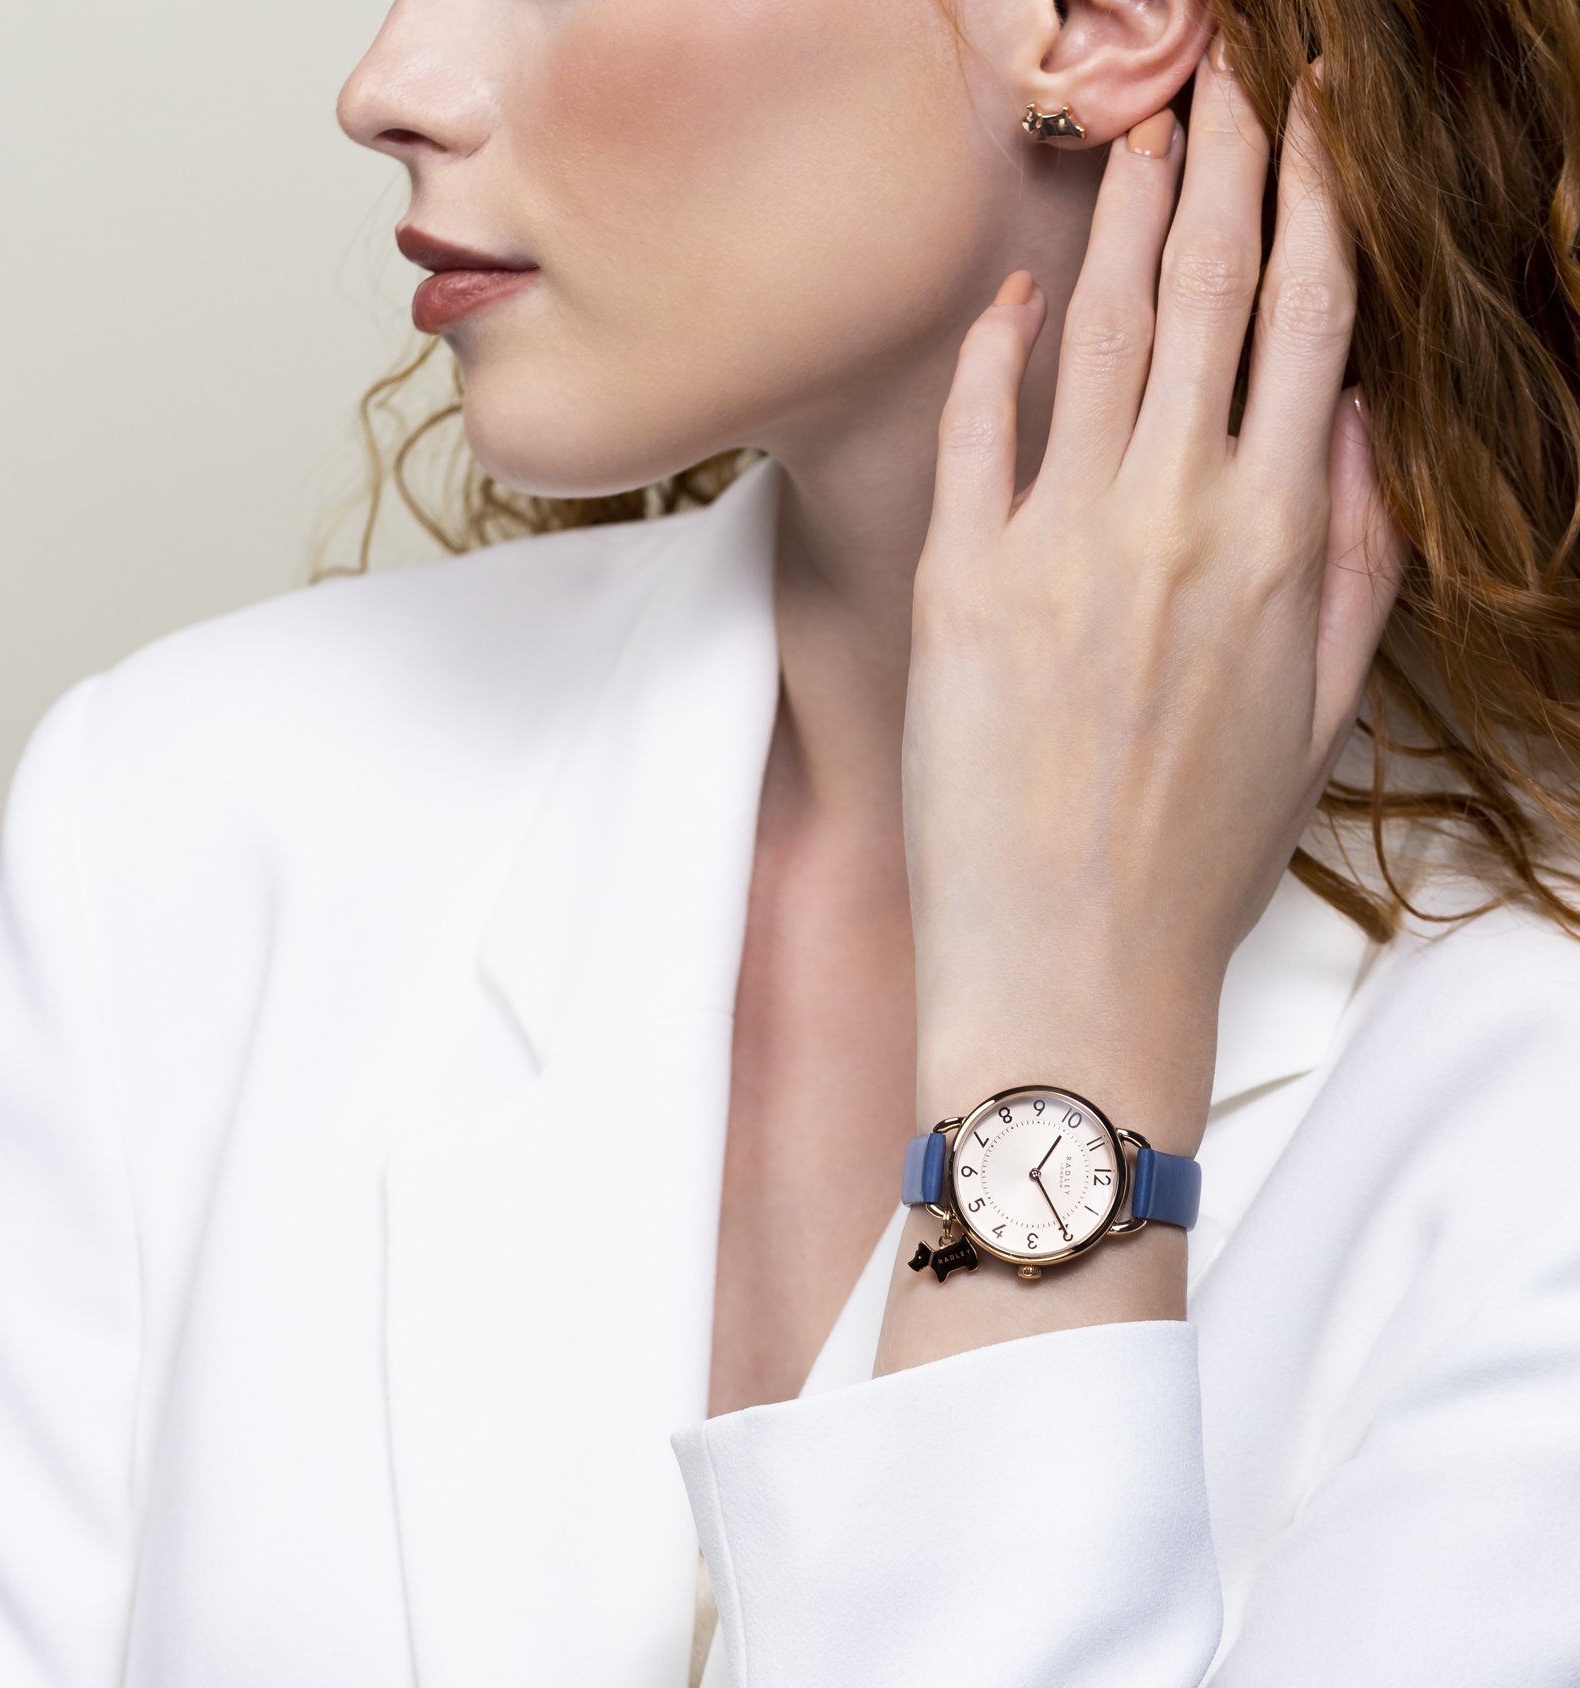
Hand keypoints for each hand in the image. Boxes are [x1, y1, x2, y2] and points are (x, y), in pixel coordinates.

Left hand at [903, 57, 1405, 1158]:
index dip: (1314, 209)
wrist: (1072, 963)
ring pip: (1098, 338)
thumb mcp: (1322, 711)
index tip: (1313, 132)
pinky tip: (1014, 294)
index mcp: (1282, 541)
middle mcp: (1177, 518)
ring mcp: (1060, 544)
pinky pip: (977, 431)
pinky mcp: (961, 585)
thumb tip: (1363, 422)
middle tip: (1223, 88)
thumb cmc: (1198, 858)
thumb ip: (1359, 556)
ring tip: (1136, 136)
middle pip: (1205, 298)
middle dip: (1221, 175)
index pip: (1308, 327)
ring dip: (1119, 224)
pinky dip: (995, 351)